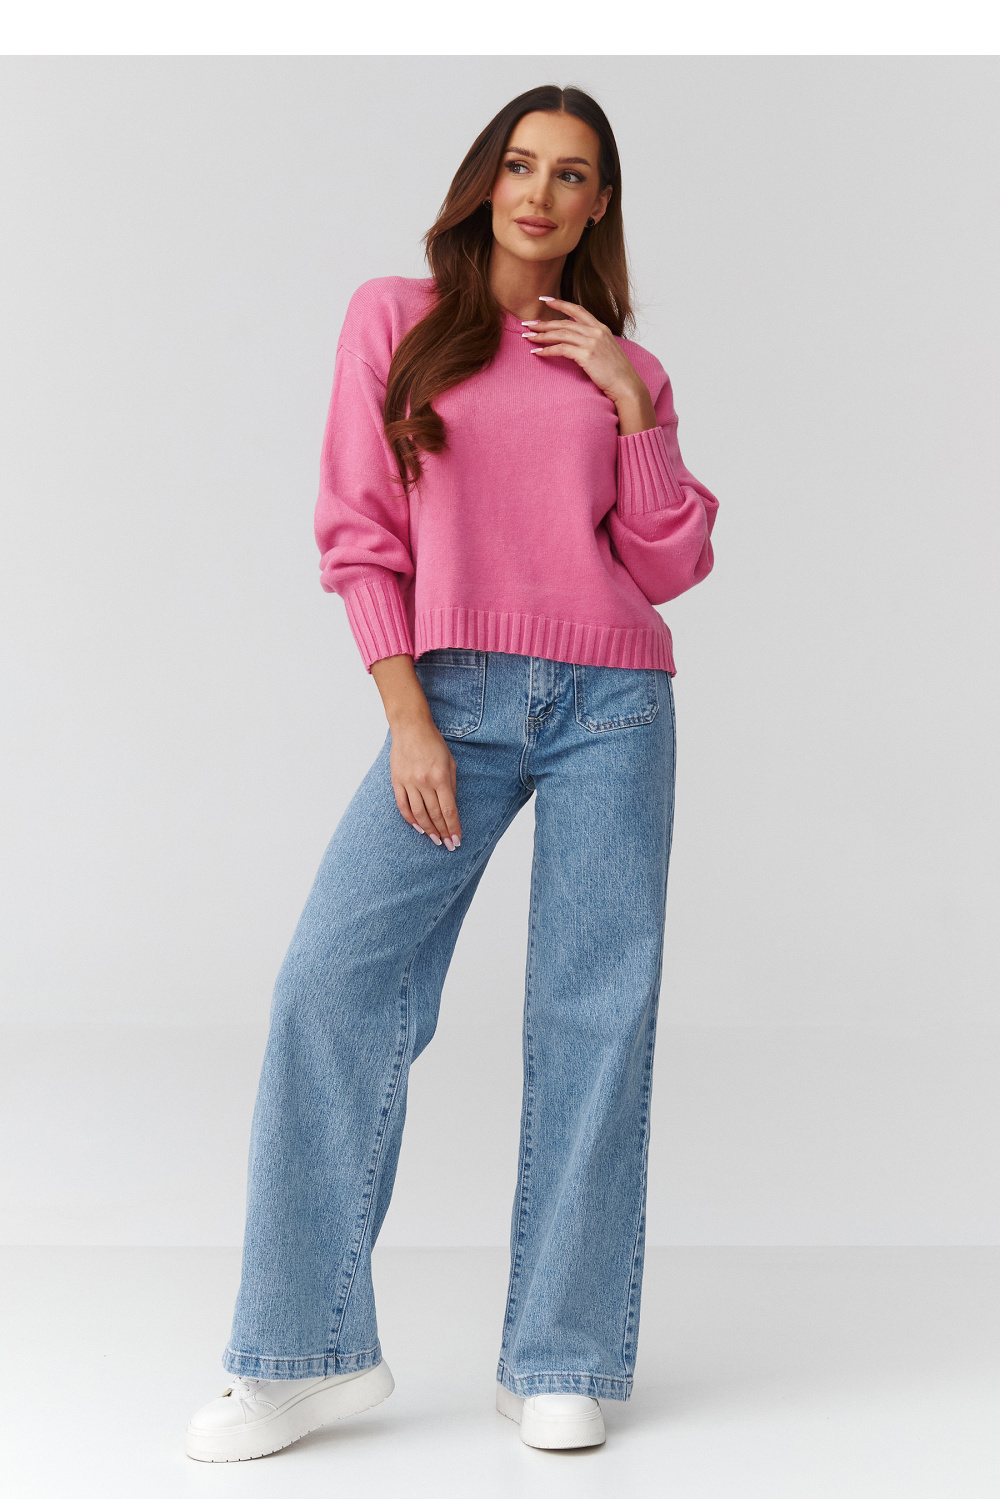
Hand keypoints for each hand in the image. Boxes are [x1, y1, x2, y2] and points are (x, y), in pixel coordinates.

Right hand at [388, 715, 461, 850]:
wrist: (411, 728)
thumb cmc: (434, 744)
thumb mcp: (450, 763)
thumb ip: (452, 786)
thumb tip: (451, 808)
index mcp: (440, 777)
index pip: (448, 810)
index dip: (453, 828)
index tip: (457, 840)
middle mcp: (424, 782)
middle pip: (434, 815)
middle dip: (443, 833)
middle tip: (448, 845)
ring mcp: (408, 782)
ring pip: (418, 814)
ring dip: (428, 830)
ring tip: (435, 840)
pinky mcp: (396, 781)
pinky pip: (403, 806)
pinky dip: (410, 820)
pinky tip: (419, 828)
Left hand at [520, 296, 656, 431]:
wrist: (627, 386)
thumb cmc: (617, 373)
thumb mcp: (607, 351)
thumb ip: (594, 342)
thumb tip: (579, 343)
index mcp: (601, 328)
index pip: (577, 310)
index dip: (560, 304)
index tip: (545, 300)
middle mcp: (596, 331)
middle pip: (564, 323)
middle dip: (543, 323)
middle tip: (527, 324)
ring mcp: (591, 342)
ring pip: (560, 334)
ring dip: (541, 335)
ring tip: (527, 336)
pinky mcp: (586, 355)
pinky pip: (561, 349)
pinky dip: (547, 350)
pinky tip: (537, 352)